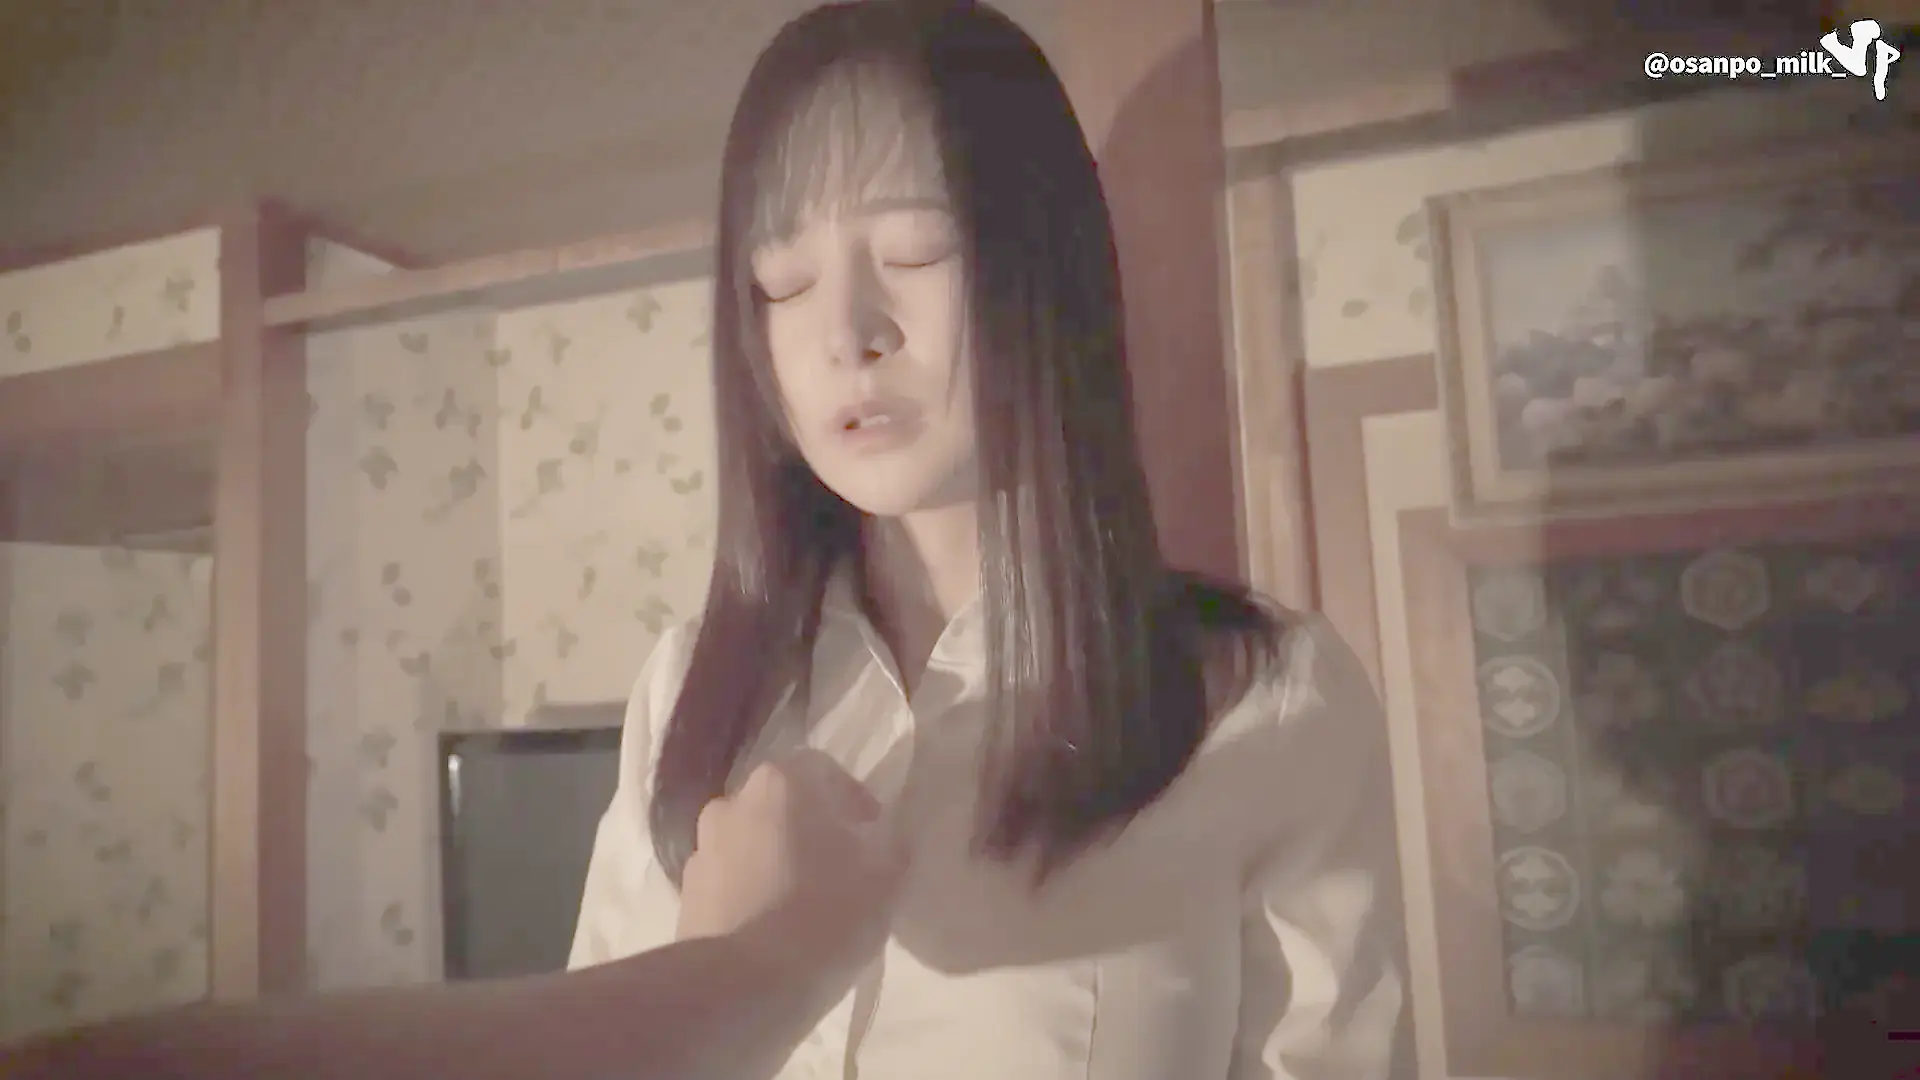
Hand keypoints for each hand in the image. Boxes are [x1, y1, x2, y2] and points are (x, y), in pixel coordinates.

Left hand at [676, 749, 903, 994]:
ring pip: (752, 843)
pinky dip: (750, 894)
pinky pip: (729, 882)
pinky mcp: (685, 896)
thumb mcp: (885, 879)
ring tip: (802, 906)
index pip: (824, 770)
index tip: (871, 838)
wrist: (742, 987)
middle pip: (782, 806)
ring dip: (776, 861)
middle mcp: (731, 803)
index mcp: (780, 783)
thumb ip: (892, 844)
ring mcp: (700, 850)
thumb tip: (885, 835)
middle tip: (839, 870)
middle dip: (810, 830)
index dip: (853, 800)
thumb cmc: (824, 917)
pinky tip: (771, 931)